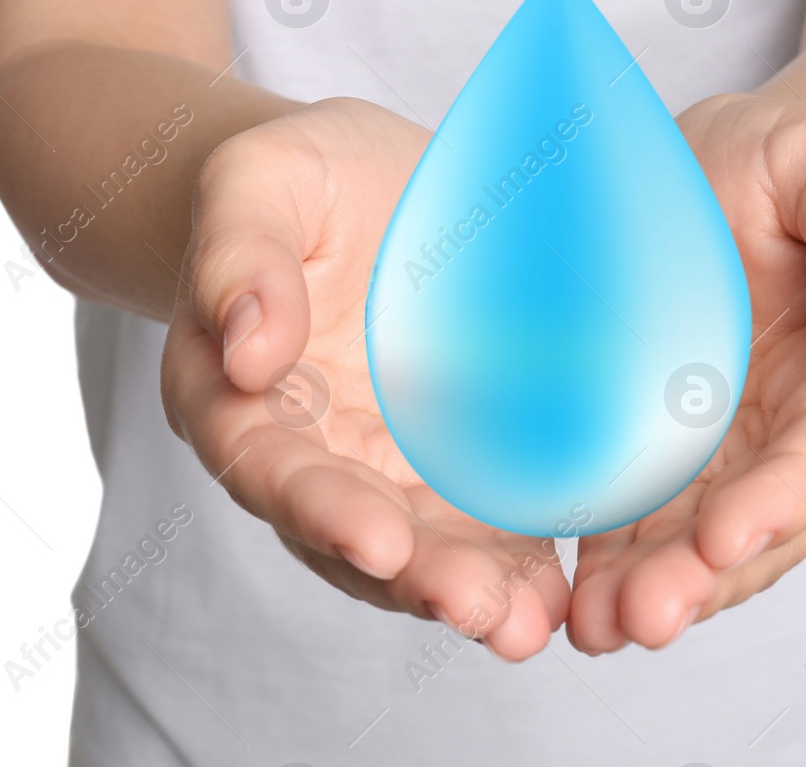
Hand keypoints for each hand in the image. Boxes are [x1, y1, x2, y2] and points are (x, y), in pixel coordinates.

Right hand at [161, 98, 569, 658]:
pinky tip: (566, 587)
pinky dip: (521, 558)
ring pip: (424, 547)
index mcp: (239, 398)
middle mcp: (311, 453)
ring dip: (476, 592)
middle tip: (484, 614)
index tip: (377, 542)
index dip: (321, 511)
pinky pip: (486, 517)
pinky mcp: (456, 458)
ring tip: (532, 624)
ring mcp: (387, 464)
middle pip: (353, 535)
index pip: (271, 469)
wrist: (362, 183)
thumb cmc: (295, 181)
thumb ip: (240, 256)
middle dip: (418, 578)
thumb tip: (249, 352)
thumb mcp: (258, 183)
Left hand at [567, 94, 805, 653]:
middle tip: (646, 617)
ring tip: (597, 629)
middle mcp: (796, 428)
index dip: (785, 498)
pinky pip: (645, 518)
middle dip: (708, 577)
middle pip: (764, 521)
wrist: (724, 171)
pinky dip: (612, 563)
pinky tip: (569, 601)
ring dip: (656, 590)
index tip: (730, 539)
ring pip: (701, 541)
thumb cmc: (786, 160)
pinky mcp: (667, 452)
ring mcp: (731, 451)